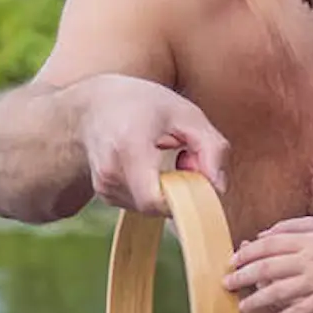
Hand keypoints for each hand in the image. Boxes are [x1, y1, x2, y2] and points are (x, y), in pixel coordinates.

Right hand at [77, 75, 229, 213]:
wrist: (93, 106)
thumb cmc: (143, 104)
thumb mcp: (185, 112)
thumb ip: (212, 147)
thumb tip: (218, 188)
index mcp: (129, 146)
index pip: (155, 199)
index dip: (182, 199)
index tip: (196, 177)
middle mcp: (111, 171)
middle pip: (158, 205)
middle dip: (180, 189)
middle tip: (184, 156)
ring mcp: (105, 187)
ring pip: (151, 208)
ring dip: (167, 190)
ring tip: (163, 155)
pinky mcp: (105, 195)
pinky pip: (141, 206)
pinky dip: (153, 191)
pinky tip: (149, 165)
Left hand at [225, 217, 312, 312]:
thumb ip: (294, 226)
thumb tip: (265, 234)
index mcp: (307, 240)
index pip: (267, 246)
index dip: (246, 254)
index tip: (232, 262)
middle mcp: (307, 260)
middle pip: (266, 268)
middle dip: (242, 277)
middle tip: (226, 284)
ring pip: (278, 292)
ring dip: (256, 300)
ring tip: (242, 307)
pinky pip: (300, 310)